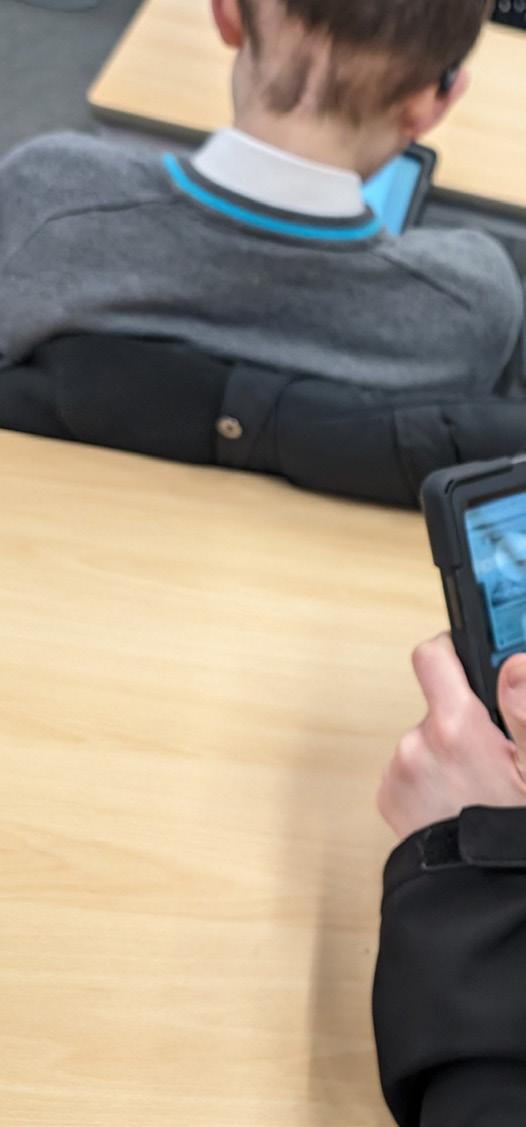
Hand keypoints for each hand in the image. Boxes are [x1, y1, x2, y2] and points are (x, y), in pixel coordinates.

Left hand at [378, 634, 525, 839]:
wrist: (482, 897)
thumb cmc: (512, 833)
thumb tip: (515, 664)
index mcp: (453, 728)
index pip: (433, 657)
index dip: (451, 653)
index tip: (468, 662)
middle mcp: (416, 744)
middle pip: (437, 706)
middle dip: (463, 720)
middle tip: (495, 755)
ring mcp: (399, 772)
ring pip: (426, 741)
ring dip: (448, 754)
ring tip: (479, 788)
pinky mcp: (390, 797)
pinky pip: (411, 770)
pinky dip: (432, 779)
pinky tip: (459, 803)